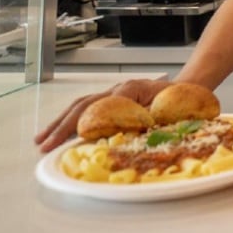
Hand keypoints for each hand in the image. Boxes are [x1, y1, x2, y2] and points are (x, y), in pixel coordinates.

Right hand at [34, 77, 170, 152]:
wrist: (189, 87)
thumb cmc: (179, 100)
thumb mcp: (165, 113)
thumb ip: (142, 123)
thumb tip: (119, 136)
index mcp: (128, 91)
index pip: (96, 110)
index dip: (78, 127)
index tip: (63, 143)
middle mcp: (117, 89)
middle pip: (82, 106)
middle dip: (60, 127)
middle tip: (44, 145)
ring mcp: (114, 92)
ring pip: (81, 105)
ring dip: (61, 122)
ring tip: (43, 138)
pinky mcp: (113, 99)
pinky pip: (88, 108)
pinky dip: (72, 119)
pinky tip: (61, 131)